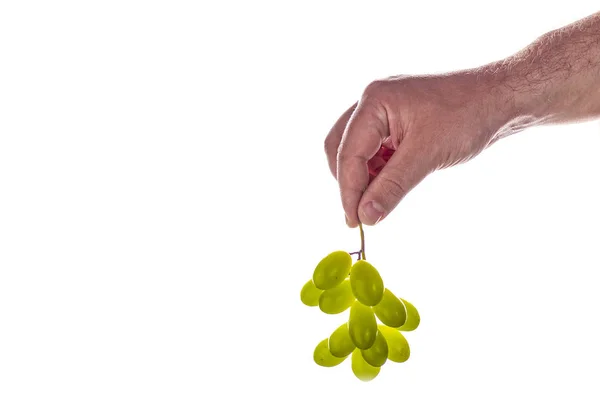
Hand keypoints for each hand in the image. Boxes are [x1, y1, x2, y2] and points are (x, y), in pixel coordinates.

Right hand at [324, 72, 514, 226]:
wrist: (502, 97)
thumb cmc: (468, 116)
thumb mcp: (427, 155)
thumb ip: (392, 187)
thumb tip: (366, 216)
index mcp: (374, 101)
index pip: (347, 153)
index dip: (348, 191)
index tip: (355, 221)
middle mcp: (372, 101)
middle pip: (340, 147)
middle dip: (348, 181)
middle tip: (360, 213)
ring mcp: (384, 109)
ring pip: (355, 149)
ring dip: (364, 177)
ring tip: (381, 200)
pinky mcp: (396, 119)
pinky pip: (374, 148)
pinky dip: (378, 169)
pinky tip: (392, 184)